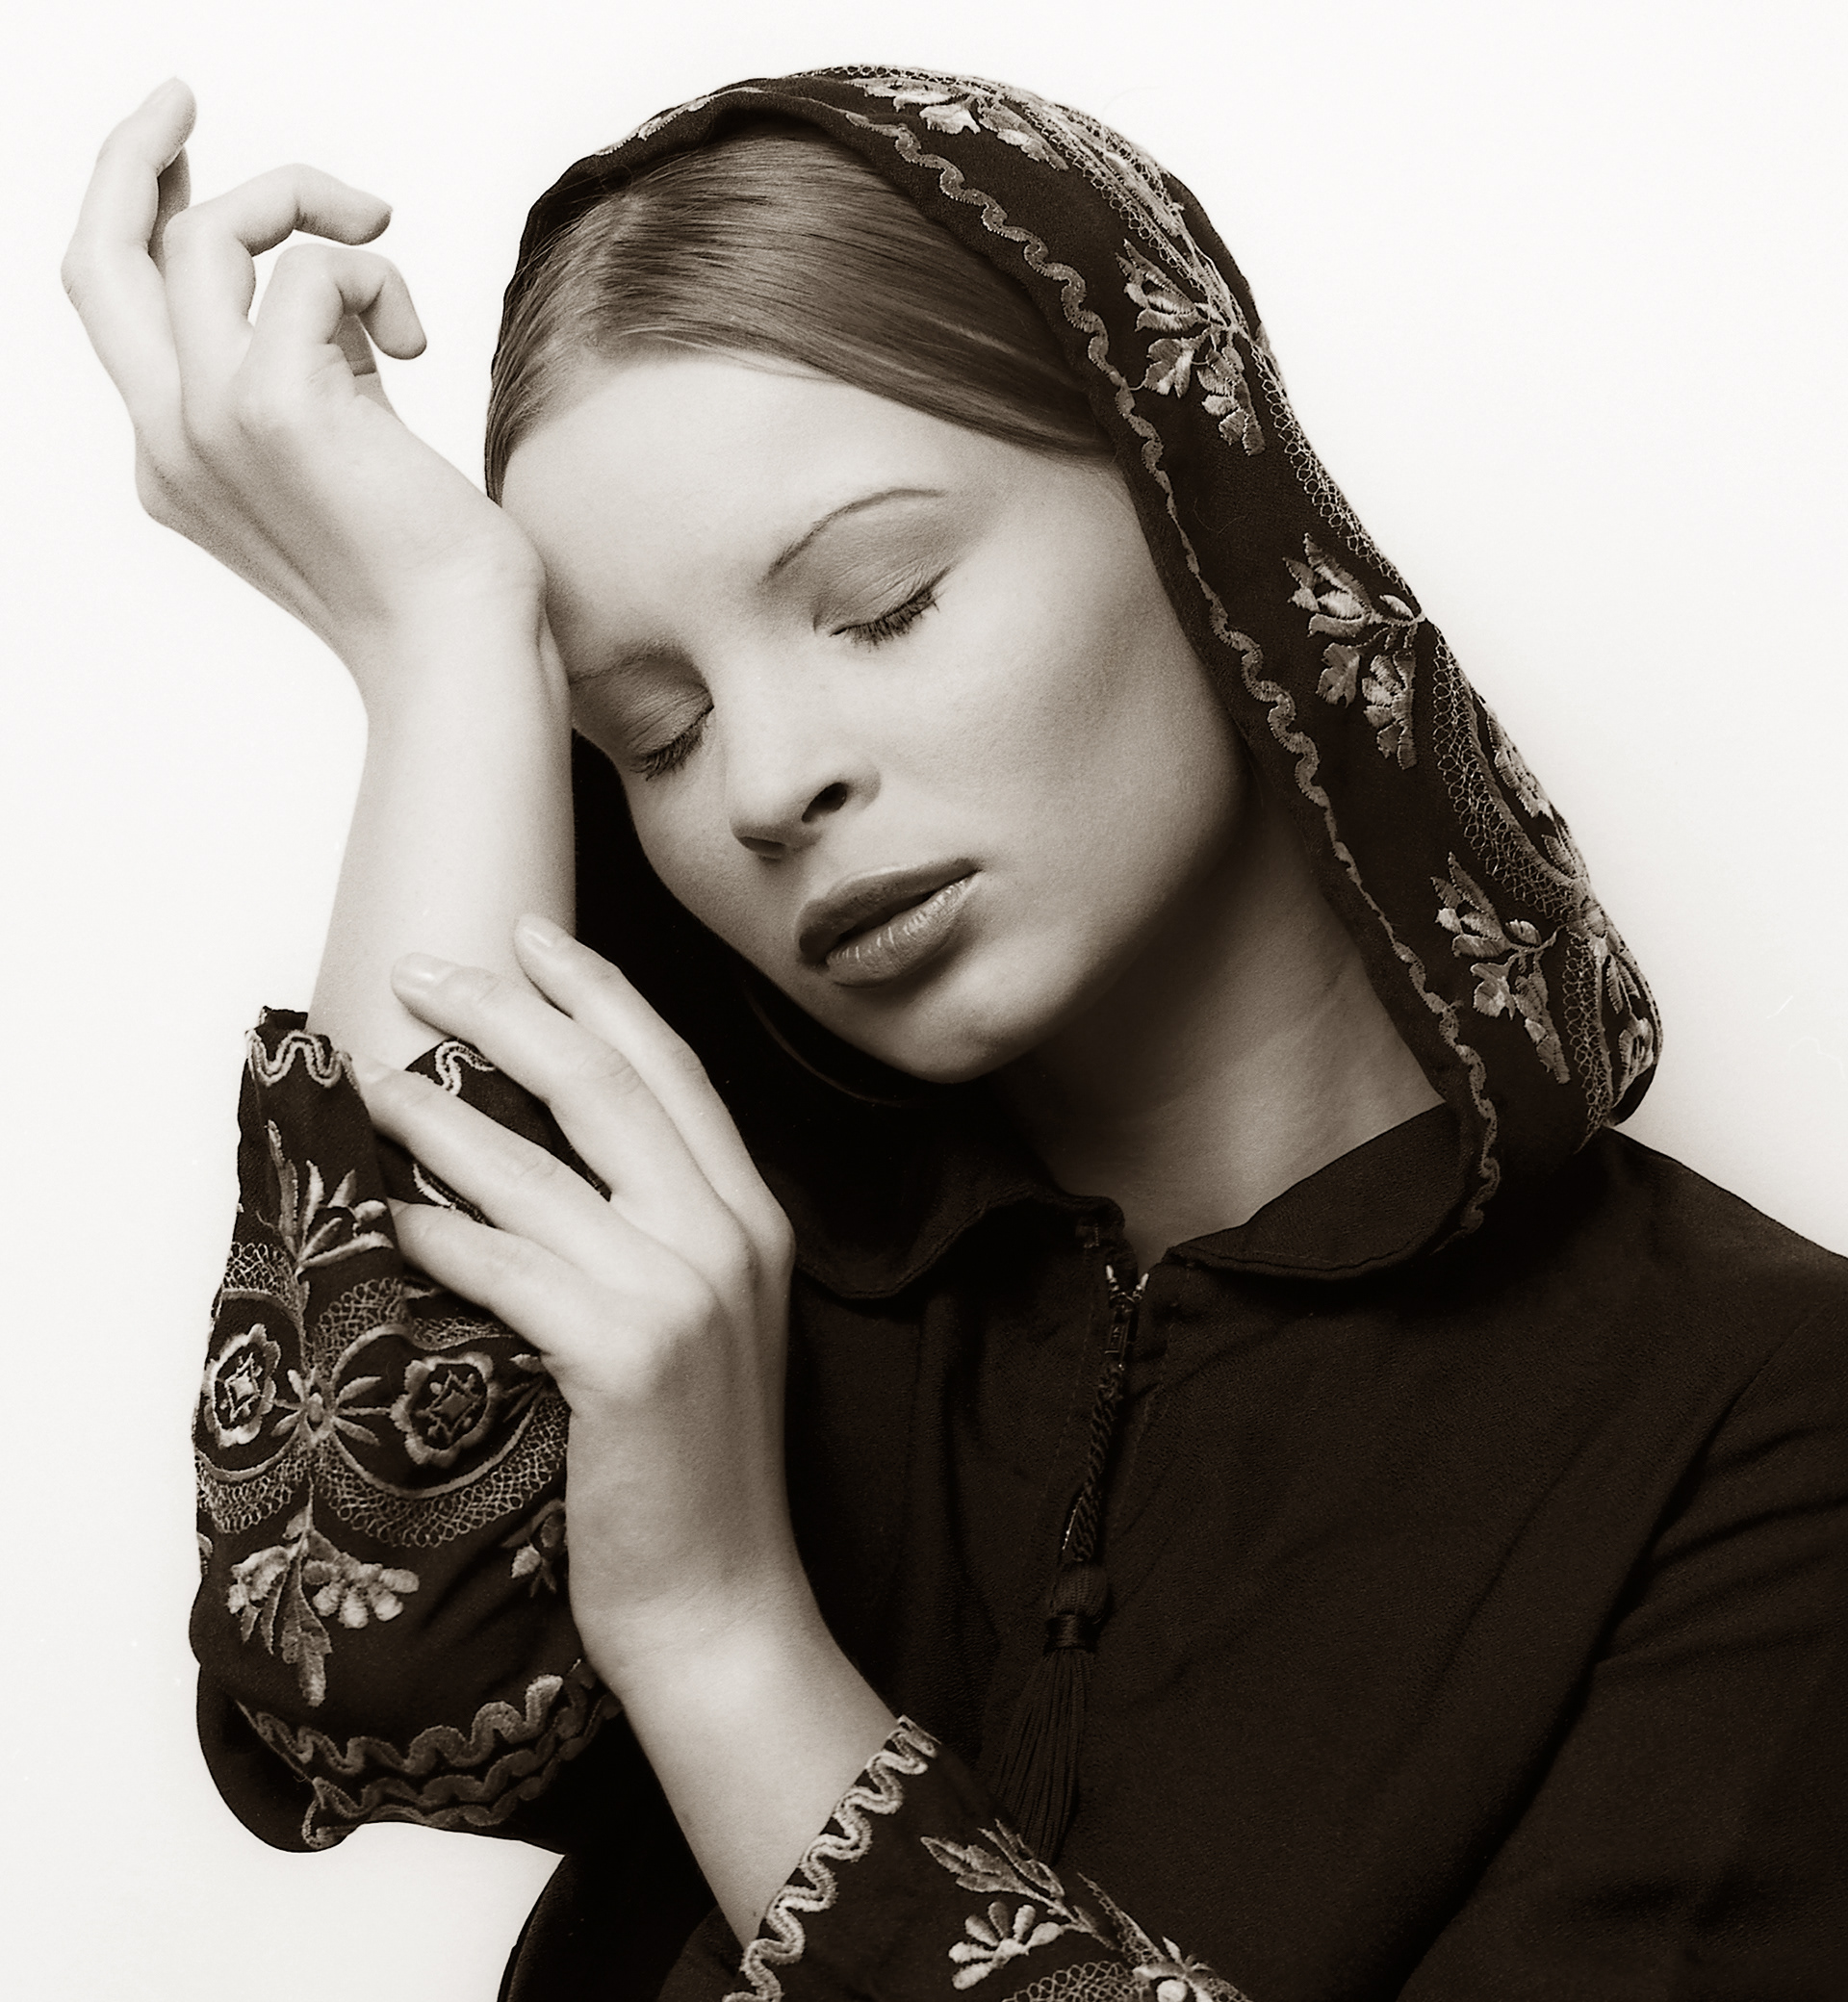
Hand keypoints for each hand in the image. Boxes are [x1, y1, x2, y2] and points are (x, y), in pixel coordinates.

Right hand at [62, 80, 544, 691]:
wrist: (459, 651)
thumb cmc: (429, 572)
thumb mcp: (345, 458)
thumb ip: (311, 376)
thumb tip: (325, 286)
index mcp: (175, 461)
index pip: (117, 309)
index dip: (136, 216)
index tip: (182, 156)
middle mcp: (167, 443)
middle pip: (95, 256)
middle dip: (131, 155)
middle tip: (182, 97)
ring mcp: (209, 426)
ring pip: (203, 235)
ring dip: (299, 202)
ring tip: (376, 232)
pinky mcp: (275, 408)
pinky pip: (312, 267)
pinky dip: (375, 272)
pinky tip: (416, 341)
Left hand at [352, 915, 804, 1684]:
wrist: (724, 1602)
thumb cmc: (695, 1472)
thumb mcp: (705, 1327)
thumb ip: (653, 1236)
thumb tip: (538, 1163)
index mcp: (753, 1221)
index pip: (673, 1070)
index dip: (598, 993)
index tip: (532, 938)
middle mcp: (728, 1237)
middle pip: (606, 1084)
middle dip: (507, 1011)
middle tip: (426, 974)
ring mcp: (684, 1292)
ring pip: (537, 1167)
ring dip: (439, 1116)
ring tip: (375, 1081)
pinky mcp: (626, 1354)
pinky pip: (505, 1265)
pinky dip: (440, 1232)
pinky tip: (392, 1216)